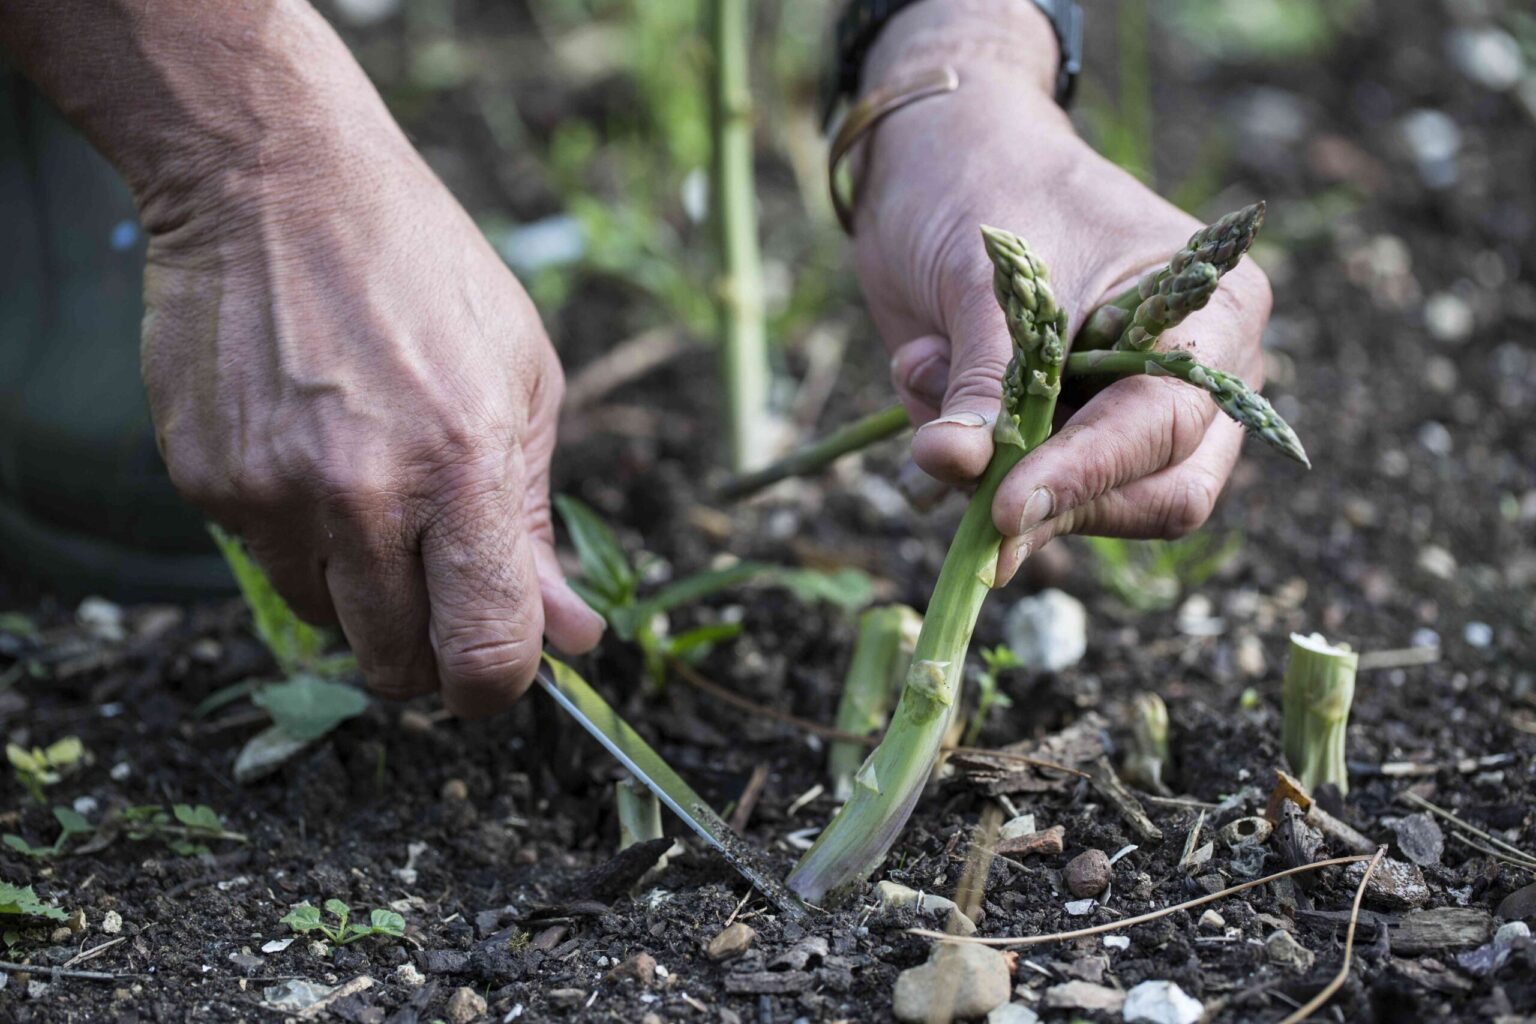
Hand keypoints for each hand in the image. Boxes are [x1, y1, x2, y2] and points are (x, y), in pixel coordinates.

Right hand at [140, 112, 602, 715]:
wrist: (276, 179)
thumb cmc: (424, 271)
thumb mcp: (523, 379)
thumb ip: (539, 522)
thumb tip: (569, 636)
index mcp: (464, 465)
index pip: (484, 649)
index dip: (497, 685)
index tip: (497, 675)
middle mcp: (363, 493)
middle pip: (397, 664)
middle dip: (429, 651)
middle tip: (440, 589)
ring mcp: (273, 492)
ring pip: (329, 624)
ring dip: (363, 592)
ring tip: (374, 490)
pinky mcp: (207, 481)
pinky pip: (266, 563)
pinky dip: (300, 538)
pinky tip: (313, 453)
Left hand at [851, 0, 1271, 585]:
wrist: (937, 157)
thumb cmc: (985, 184)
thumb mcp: (985, 276)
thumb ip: (982, 376)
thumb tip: (956, 465)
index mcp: (1214, 314)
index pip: (1165, 426)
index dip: (1087, 476)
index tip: (1008, 508)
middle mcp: (1196, 378)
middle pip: (1160, 495)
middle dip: (1057, 500)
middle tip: (971, 497)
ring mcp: (1133, 414)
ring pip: (1091, 509)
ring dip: (994, 472)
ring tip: (924, 368)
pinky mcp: (1066, 437)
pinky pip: (1025, 491)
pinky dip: (965, 459)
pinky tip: (923, 371)